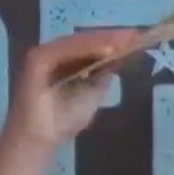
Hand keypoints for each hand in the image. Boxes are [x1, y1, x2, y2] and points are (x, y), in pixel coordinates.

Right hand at [0, 28, 137, 174]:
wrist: (38, 141)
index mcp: (62, 61)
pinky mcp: (37, 60)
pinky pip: (66, 50)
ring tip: (126, 38)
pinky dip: (88, 48)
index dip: (113, 41)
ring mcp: (42, 55)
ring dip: (102, 39)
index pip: (89, 47)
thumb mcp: (91, 95)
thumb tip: (119, 58)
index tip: (136, 37)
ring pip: (77, 42)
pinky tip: (109, 48)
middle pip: (84, 41)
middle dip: (111, 36)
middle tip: (136, 33)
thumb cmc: (61, 122)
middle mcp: (51, 54)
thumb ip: (102, 76)